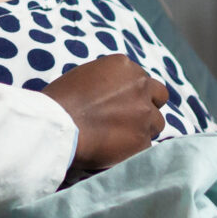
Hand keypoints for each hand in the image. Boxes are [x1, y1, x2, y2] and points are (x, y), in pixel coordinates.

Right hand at [38, 55, 168, 176]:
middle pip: (159, 96)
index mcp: (124, 66)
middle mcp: (140, 86)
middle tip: (130, 119)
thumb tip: (112, 93)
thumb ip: (107, 81)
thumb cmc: (60, 101)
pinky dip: (133, 150)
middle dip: (148, 106)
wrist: (57, 127)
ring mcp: (144, 114)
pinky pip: (146, 146)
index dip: (133, 93)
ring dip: (143, 129)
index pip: (141, 79)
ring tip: (121, 138)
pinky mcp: (143, 140)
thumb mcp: (84, 76)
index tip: (121, 103)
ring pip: (157, 123)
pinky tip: (116, 152)